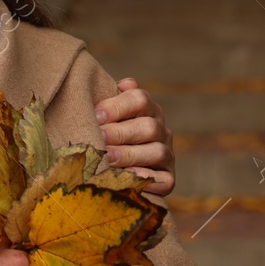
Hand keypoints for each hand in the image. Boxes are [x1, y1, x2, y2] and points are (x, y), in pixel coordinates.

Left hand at [96, 77, 174, 195]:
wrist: (113, 174)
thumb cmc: (103, 139)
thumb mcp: (103, 118)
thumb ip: (105, 104)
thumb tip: (115, 86)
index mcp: (147, 110)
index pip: (139, 99)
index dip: (117, 106)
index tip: (96, 115)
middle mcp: (160, 130)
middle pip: (149, 126)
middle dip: (121, 132)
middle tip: (99, 138)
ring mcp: (167, 155)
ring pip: (158, 151)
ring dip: (130, 154)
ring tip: (107, 157)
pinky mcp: (168, 179)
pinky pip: (164, 179)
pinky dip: (145, 177)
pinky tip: (125, 177)